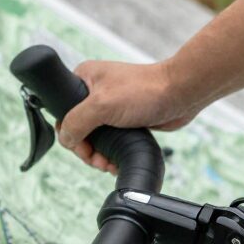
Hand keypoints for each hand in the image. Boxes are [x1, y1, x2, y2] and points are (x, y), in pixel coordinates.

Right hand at [58, 58, 200, 174]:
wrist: (180, 93)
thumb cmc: (144, 91)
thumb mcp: (101, 105)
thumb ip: (77, 122)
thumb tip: (64, 139)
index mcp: (83, 79)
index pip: (63, 112)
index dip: (70, 134)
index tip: (84, 148)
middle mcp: (94, 92)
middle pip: (77, 129)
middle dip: (86, 150)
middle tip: (98, 161)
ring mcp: (109, 106)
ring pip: (93, 137)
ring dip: (98, 155)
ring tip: (108, 165)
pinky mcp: (124, 119)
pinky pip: (110, 140)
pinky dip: (111, 153)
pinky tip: (115, 162)